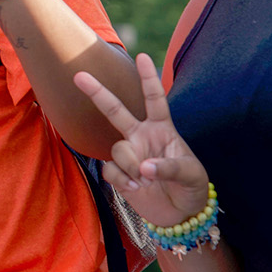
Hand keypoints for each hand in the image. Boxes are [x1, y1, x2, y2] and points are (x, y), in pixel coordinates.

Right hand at [74, 53, 211, 225]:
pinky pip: (110, 169)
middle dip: (98, 93)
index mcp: (162, 129)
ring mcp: (129, 154)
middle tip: (80, 76)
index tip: (142, 56)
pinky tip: (136, 187)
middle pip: (116, 110)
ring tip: (145, 180)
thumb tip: (144, 168)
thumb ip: (169, 168)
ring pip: (117, 149)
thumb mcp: (191, 175)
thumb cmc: (191, 187)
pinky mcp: (119, 173)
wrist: (180, 214)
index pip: (154, 99)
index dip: (148, 78)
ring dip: (131, 165)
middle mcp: (141, 137)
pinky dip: (123, 179)